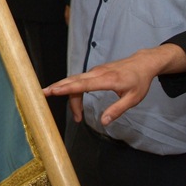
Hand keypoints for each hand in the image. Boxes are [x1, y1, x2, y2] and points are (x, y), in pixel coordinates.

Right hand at [43, 43, 185, 125]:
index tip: (52, 91)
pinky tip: (72, 99)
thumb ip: (117, 110)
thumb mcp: (133, 99)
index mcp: (107, 80)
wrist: (142, 63)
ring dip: (67, 94)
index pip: (82, 85)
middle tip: (43, 96)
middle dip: (57, 88)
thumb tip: (103, 122)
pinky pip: (79, 80)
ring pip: (75, 81)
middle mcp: (97, 73)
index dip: (66, 88)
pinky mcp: (95, 72)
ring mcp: (95, 71)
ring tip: (73, 115)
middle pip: (73, 81)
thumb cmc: (139, 81)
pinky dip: (73, 89)